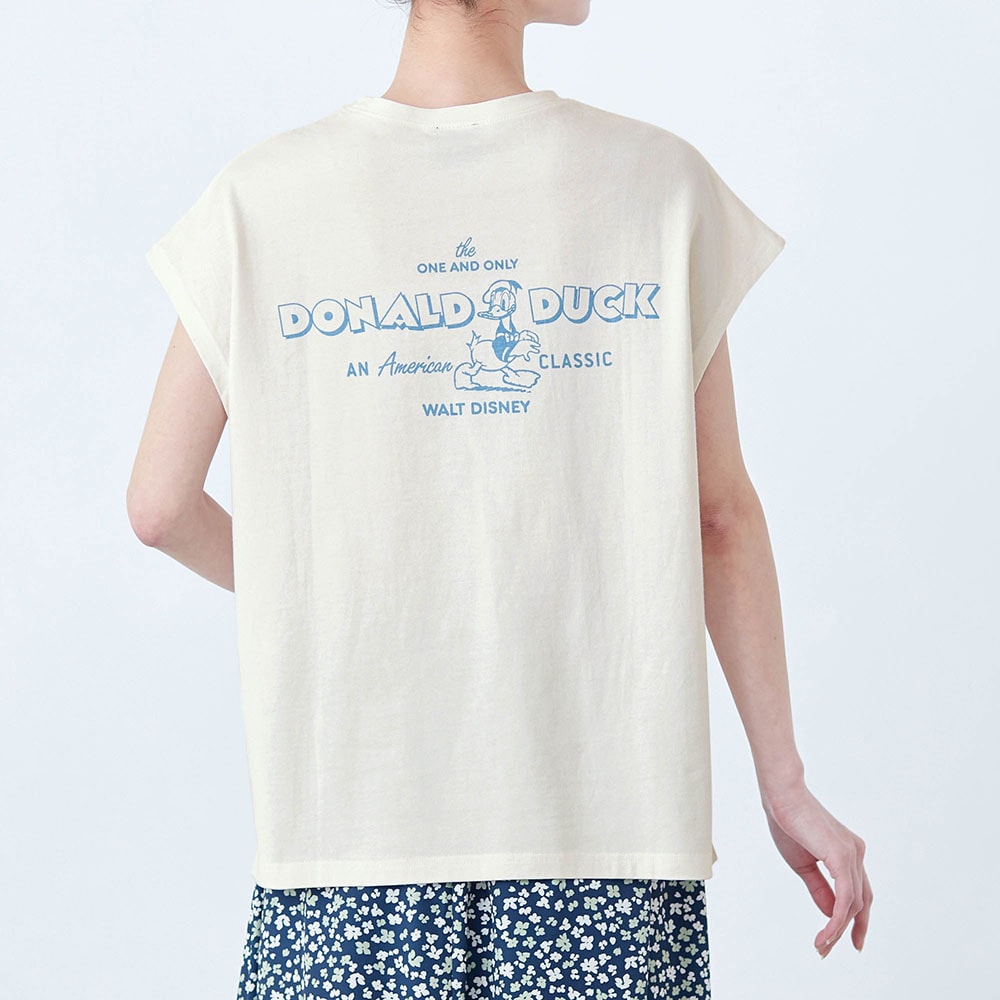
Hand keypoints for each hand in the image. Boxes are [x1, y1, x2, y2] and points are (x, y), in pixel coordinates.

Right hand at [760, 784, 871, 957]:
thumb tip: (831, 913)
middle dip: (847, 930)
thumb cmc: (788, 822)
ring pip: (853, 904)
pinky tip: (826, 933)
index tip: (852, 942)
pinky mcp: (842, 857)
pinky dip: (837, 920)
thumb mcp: (803, 864)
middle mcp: (855, 853)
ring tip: (821, 945)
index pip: (859, 892)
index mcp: (848, 852)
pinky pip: (845, 898)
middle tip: (827, 949)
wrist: (781, 797)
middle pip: (859, 902)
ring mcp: (852, 854)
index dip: (857, 920)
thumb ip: (820, 888)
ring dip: (837, 929)